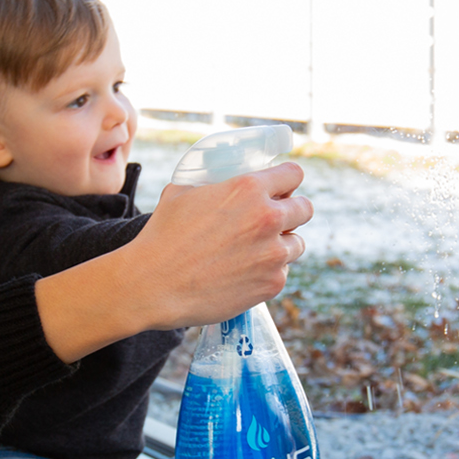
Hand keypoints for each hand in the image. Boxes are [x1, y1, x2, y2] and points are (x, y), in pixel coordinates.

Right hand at [34, 161, 312, 360]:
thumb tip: (217, 182)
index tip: (282, 188)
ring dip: (282, 244)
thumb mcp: (182, 192)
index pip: (293, 174)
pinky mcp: (272, 284)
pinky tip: (245, 273)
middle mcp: (269, 218)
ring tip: (257, 250)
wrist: (153, 285)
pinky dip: (269, 272)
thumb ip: (211, 185)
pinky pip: (282, 272)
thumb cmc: (162, 236)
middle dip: (291, 212)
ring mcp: (274, 254)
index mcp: (249, 188)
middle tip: (274, 220)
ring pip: (297, 244)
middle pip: (305, 209)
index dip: (287, 181)